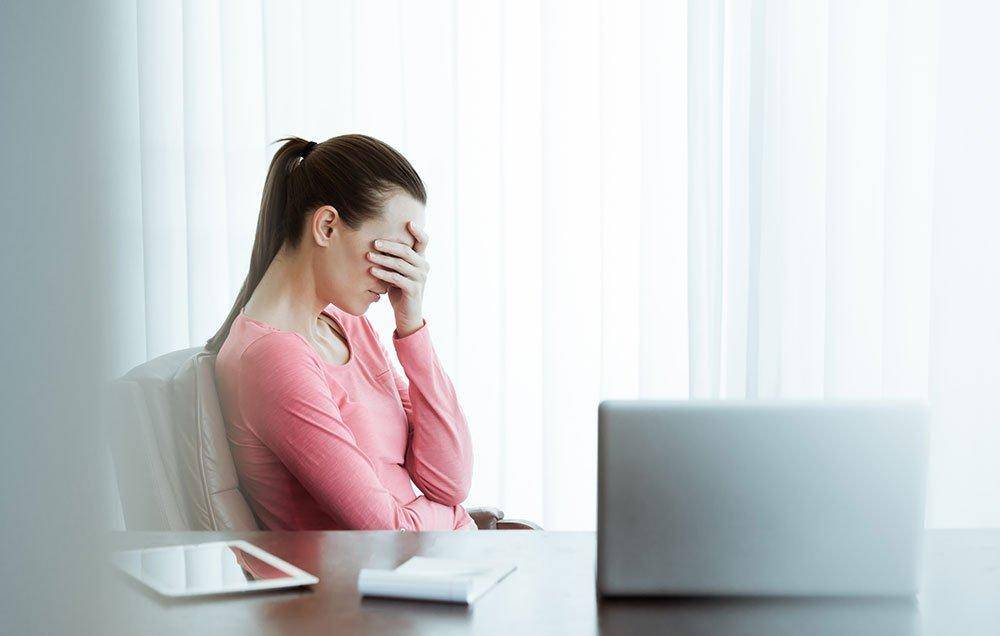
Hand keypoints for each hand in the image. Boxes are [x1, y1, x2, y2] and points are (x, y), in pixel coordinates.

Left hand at [367, 221, 428, 336]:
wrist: (406, 313)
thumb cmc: (399, 288)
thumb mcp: (397, 270)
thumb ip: (394, 257)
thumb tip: (377, 240)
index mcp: (420, 259)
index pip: (424, 241)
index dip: (418, 231)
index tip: (409, 222)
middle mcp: (423, 266)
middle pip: (407, 251)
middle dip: (390, 245)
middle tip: (374, 242)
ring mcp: (420, 278)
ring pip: (401, 264)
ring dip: (383, 259)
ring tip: (368, 256)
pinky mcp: (414, 290)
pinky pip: (397, 279)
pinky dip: (383, 274)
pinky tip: (372, 271)